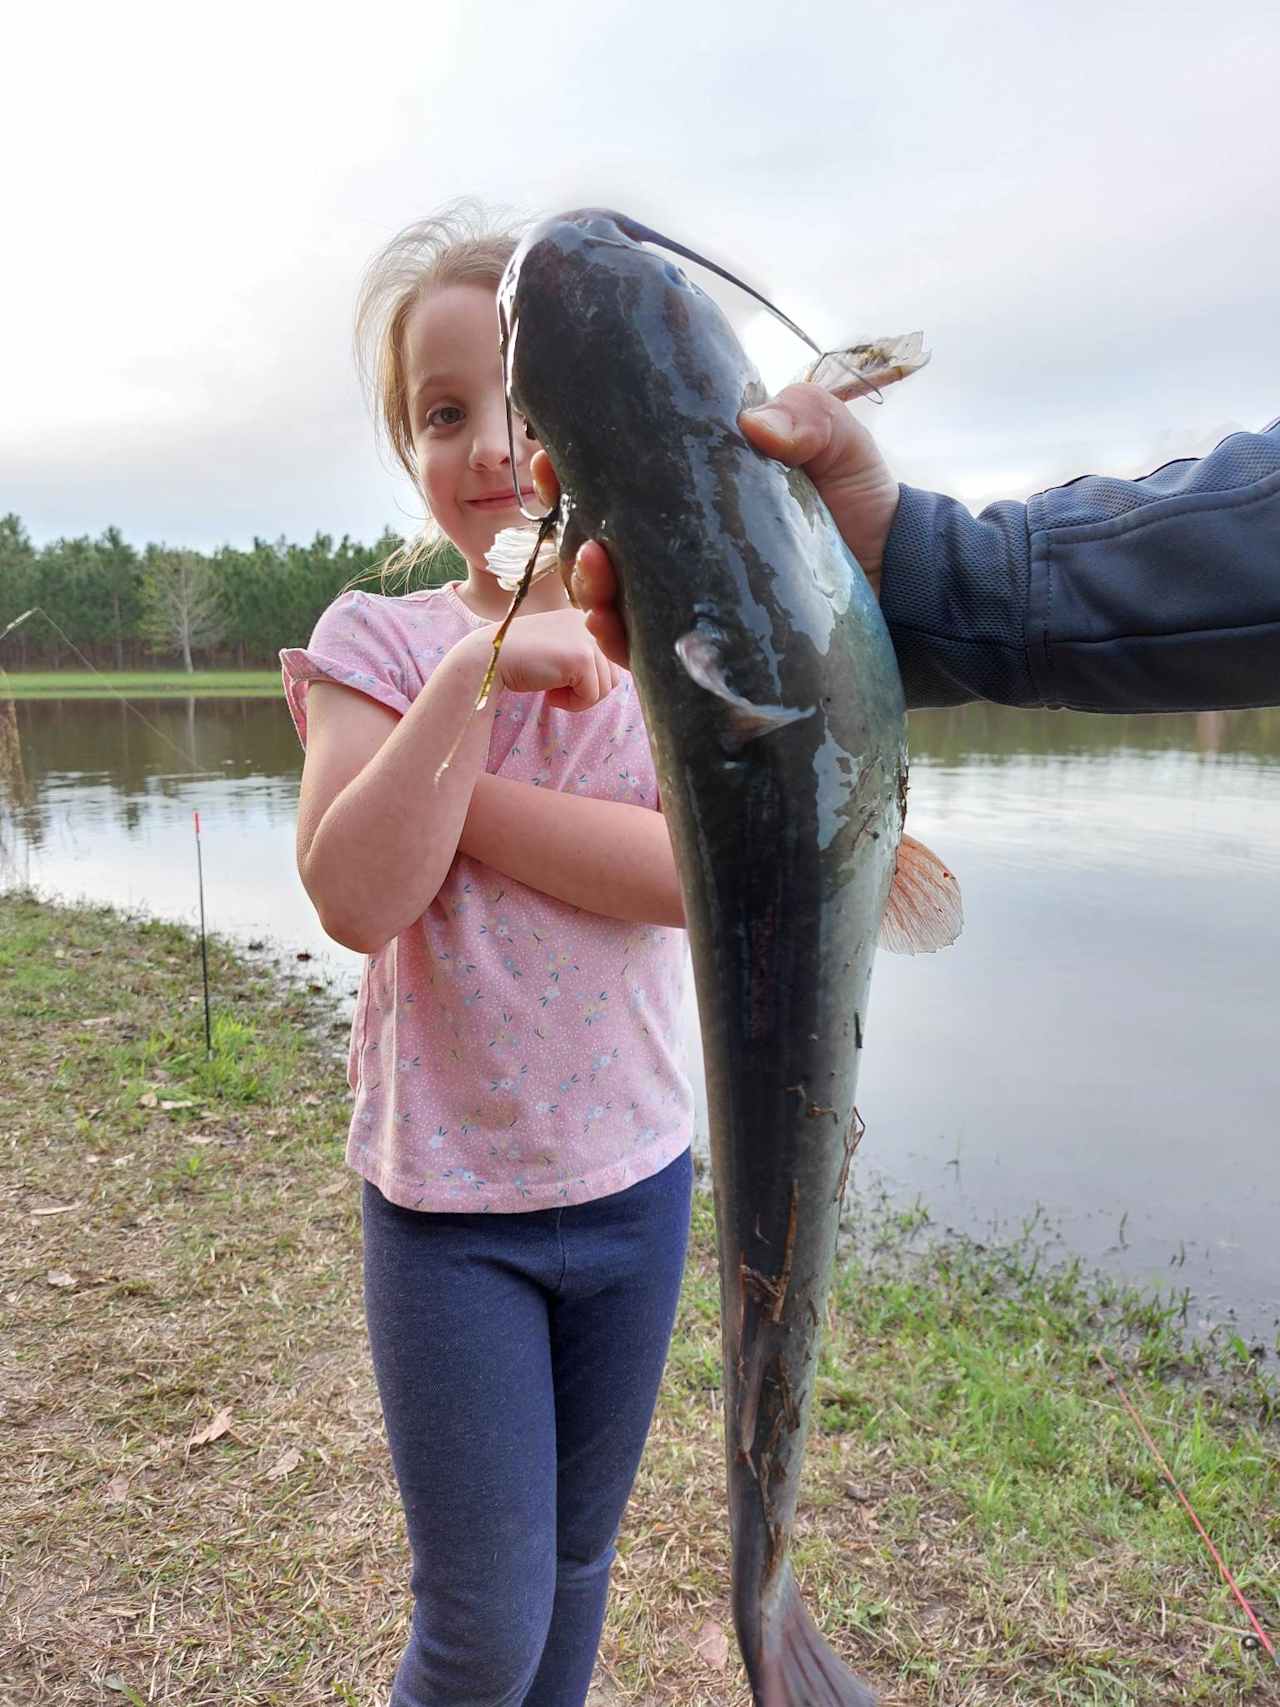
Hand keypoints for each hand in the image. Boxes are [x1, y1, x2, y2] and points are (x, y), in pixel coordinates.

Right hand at [480, 608, 620, 712]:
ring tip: (551, 690)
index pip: (609, 662)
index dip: (587, 681)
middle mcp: (589, 623)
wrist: (488, 659)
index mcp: (584, 618)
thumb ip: (583, 657)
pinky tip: (549, 694)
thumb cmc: (519, 661)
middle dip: (586, 691)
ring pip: (606, 688)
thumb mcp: (557, 650)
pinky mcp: (581, 658)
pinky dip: (572, 705)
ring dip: (578, 699)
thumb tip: (613, 681)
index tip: (559, 679)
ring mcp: (587, 639)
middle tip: (555, 689)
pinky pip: (592, 697)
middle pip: (613, 675)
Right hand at [529, 383, 899, 670]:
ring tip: (595, 564)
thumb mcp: (840, 447)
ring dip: (585, 581)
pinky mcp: (704, 654)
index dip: (574, 458)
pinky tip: (612, 625)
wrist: (907, 594)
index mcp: (694, 490)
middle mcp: (679, 547)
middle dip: (563, 513)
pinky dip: (618, 639)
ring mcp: (687, 601)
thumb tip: (754, 423)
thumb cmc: (868, 511)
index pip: (619, 469)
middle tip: (558, 493)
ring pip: (609, 594)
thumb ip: (809, 419)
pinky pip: (643, 651)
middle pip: (597, 530)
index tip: (551, 445)